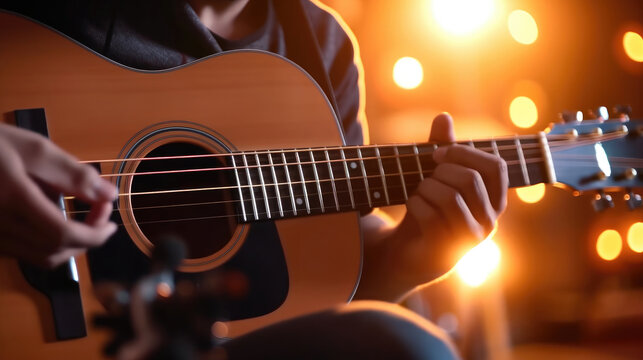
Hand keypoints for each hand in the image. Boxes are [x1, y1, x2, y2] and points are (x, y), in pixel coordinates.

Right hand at [0, 124, 117, 267]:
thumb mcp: (33, 148)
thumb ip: (72, 174)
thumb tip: (110, 194)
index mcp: (12, 199)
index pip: (63, 234)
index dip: (94, 235)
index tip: (111, 222)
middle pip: (55, 251)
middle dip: (87, 238)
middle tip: (100, 212)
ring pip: (40, 257)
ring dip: (70, 244)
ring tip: (83, 217)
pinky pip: (24, 253)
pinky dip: (49, 244)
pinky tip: (55, 220)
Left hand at [401, 113, 507, 274]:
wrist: (407, 251)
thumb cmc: (428, 209)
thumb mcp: (436, 176)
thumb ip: (442, 148)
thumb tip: (443, 116)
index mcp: (494, 200)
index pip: (495, 167)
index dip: (464, 153)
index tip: (437, 153)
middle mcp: (489, 222)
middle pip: (470, 180)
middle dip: (440, 171)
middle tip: (424, 177)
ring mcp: (469, 240)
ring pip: (450, 198)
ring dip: (425, 188)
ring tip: (418, 192)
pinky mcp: (446, 251)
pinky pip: (430, 215)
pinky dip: (414, 203)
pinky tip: (411, 205)